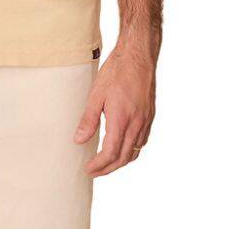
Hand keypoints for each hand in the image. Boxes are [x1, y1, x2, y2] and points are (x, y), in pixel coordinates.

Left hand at [73, 40, 156, 176]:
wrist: (139, 56)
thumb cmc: (117, 71)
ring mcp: (145, 121)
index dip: (99, 165)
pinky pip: (142, 141)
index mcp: (122, 120)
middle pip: (123, 157)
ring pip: (134, 151)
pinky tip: (122, 147)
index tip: (88, 169)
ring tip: (106, 164)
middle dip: (108, 168)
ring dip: (120, 161)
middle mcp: (136, 124)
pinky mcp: (149, 116)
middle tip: (94, 172)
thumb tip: (79, 139)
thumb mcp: (96, 94)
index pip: (110, 153)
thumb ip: (88, 120)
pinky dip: (131, 150)